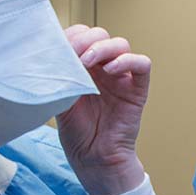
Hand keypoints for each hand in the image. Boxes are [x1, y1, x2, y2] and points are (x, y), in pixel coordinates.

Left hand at [57, 25, 149, 194]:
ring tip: (88, 61)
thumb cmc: (77, 134)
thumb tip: (53, 54)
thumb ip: (60, 77)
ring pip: (121, 44)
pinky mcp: (137, 89)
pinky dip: (128, 60)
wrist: (93, 159)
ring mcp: (121, 77)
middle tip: (74, 54)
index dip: (72, 36)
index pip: (81, 36)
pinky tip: (112, 69)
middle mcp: (103, 69)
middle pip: (101, 35)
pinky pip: (142, 65)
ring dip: (103, 48)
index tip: (59, 48)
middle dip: (86, 40)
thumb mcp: (60, 100)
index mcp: (83, 68)